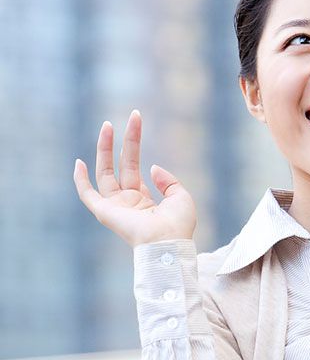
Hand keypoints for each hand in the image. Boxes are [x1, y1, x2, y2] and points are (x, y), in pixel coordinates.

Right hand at [73, 110, 196, 248]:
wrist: (168, 242)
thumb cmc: (178, 225)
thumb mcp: (180, 196)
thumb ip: (168, 181)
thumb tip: (152, 167)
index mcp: (143, 201)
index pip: (134, 169)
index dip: (133, 146)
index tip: (135, 123)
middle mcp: (126, 202)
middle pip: (121, 165)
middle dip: (124, 141)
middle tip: (130, 116)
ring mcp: (114, 206)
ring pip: (105, 172)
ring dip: (105, 149)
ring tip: (107, 125)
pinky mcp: (104, 211)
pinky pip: (87, 195)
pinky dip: (80, 180)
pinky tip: (79, 162)